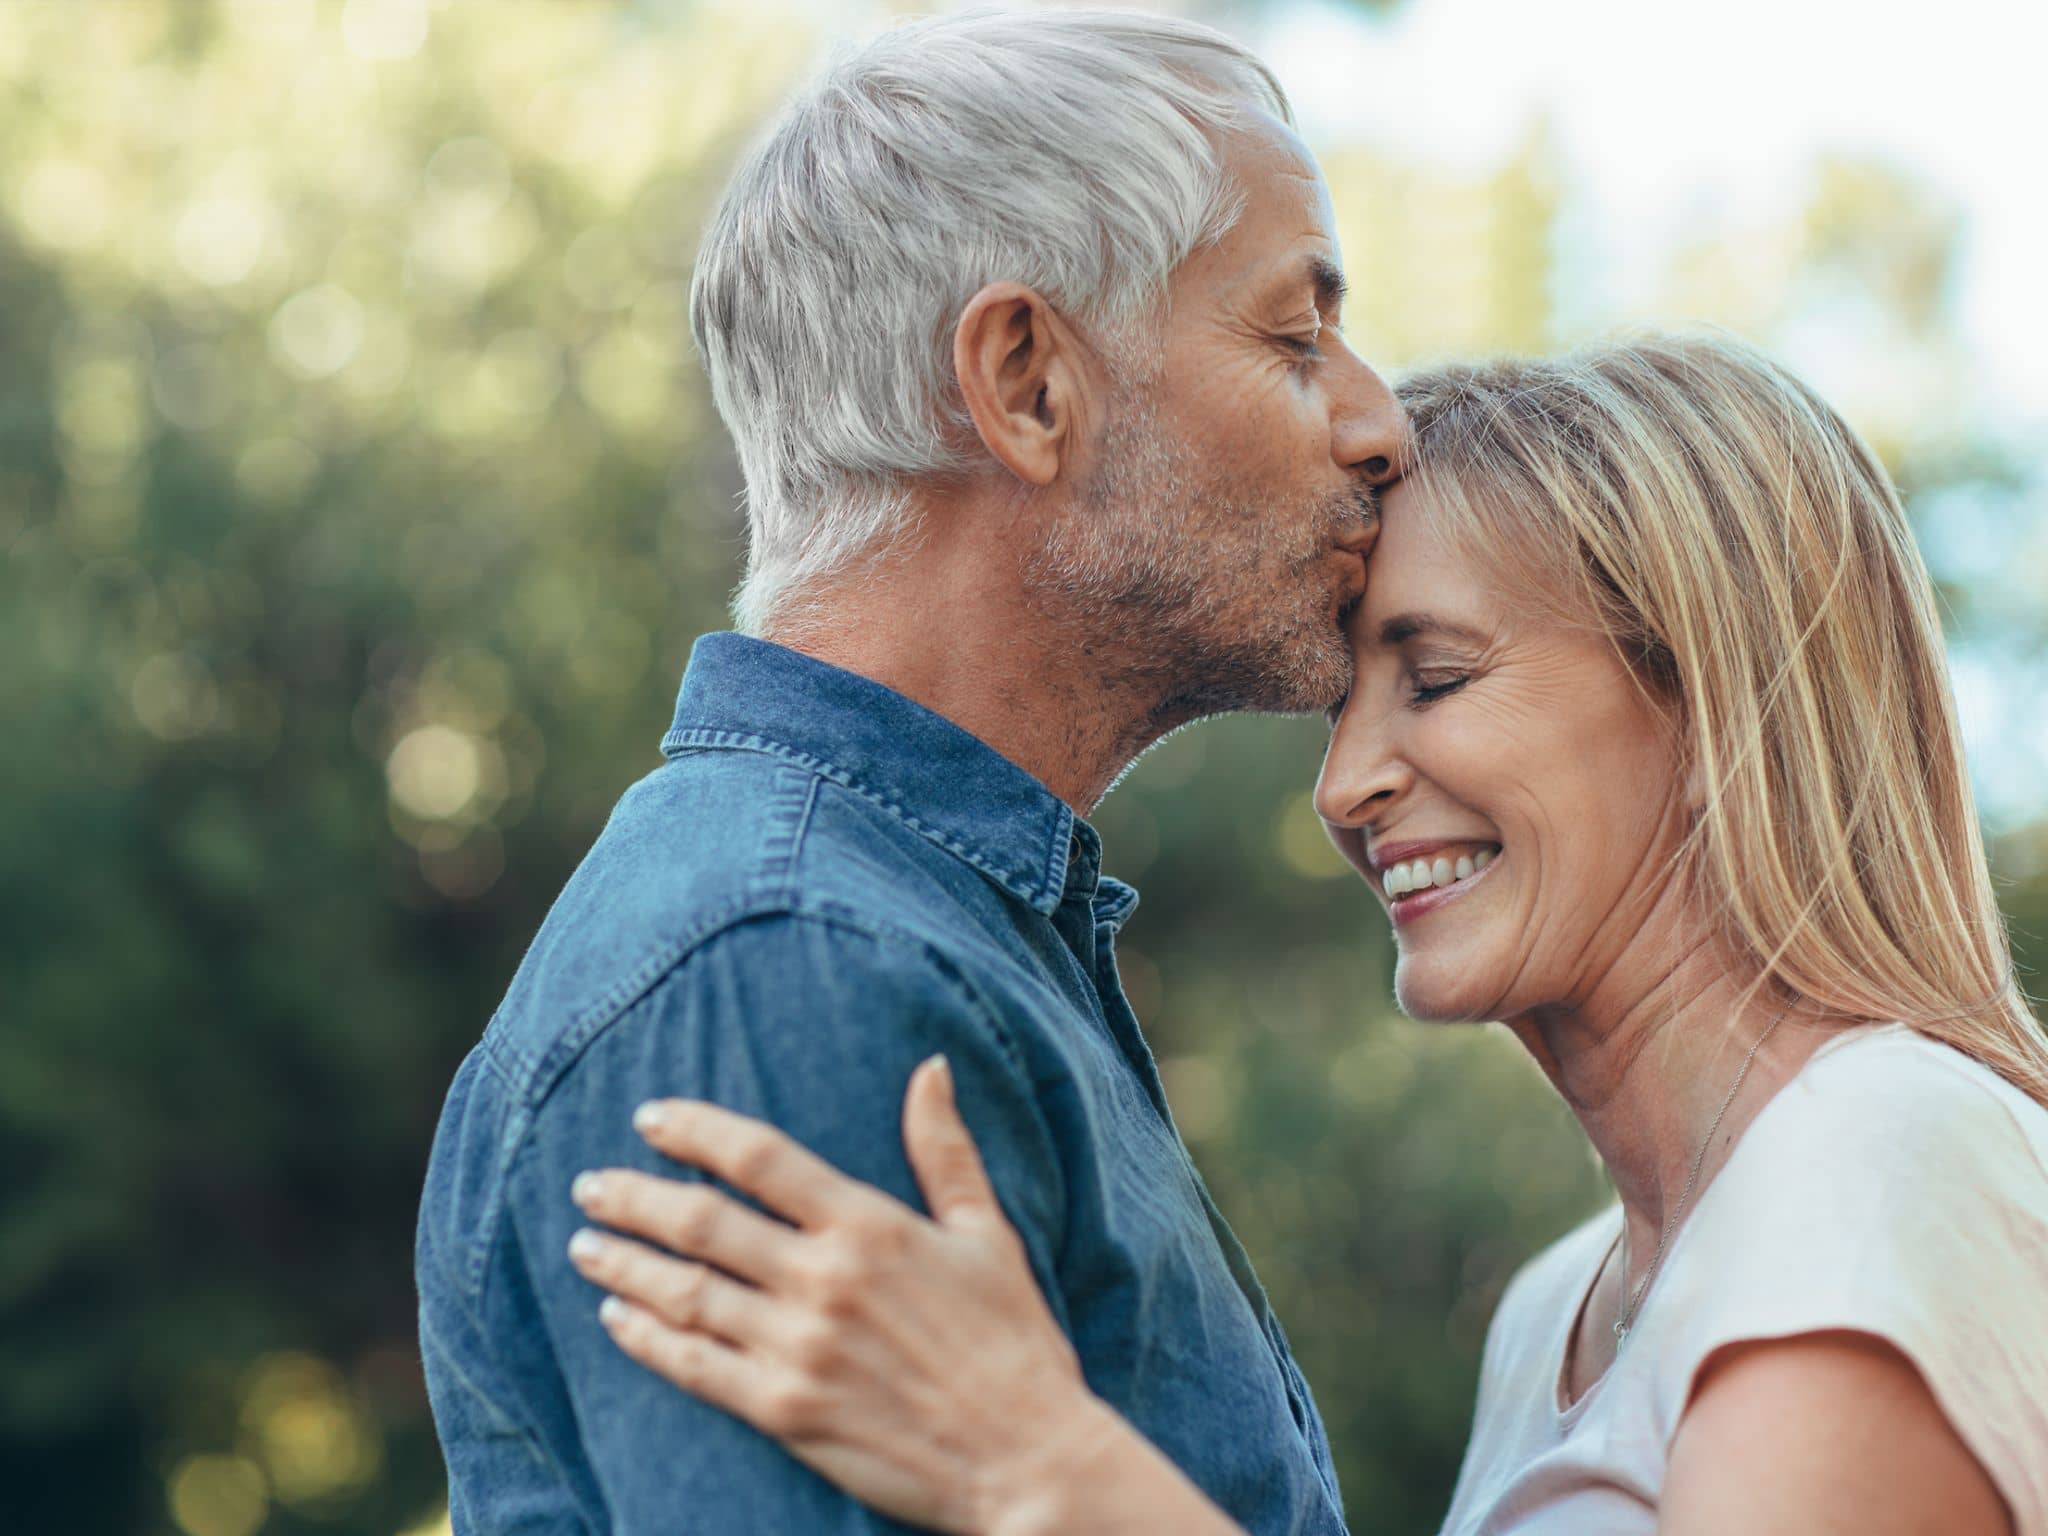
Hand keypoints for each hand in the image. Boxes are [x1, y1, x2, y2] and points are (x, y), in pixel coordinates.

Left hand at [565, 1055, 1103, 1534]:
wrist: (1026, 1459)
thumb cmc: (1014, 1342)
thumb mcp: (987, 1233)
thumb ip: (945, 1149)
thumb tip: (931, 1067)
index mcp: (870, 1226)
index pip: (758, 1158)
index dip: (695, 1132)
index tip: (650, 1118)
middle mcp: (825, 1280)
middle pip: (702, 1222)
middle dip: (634, 1197)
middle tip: (591, 1184)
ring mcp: (799, 1349)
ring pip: (686, 1293)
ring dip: (625, 1265)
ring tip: (586, 1245)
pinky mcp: (786, 1412)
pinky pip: (695, 1367)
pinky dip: (649, 1340)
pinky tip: (619, 1321)